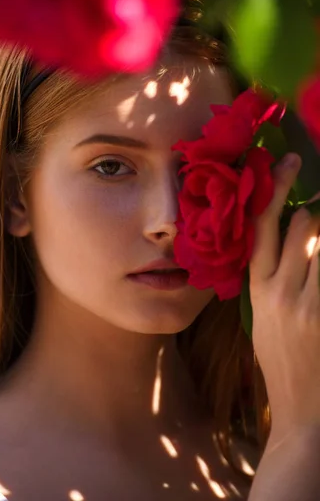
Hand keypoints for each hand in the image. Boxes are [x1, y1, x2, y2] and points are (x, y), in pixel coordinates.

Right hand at [249, 152, 319, 443]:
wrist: (302, 409)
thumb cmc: (280, 360)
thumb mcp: (261, 318)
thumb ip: (269, 278)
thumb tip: (284, 240)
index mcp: (256, 288)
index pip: (260, 228)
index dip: (274, 191)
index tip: (287, 162)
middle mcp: (278, 290)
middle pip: (298, 228)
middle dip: (315, 209)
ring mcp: (306, 303)